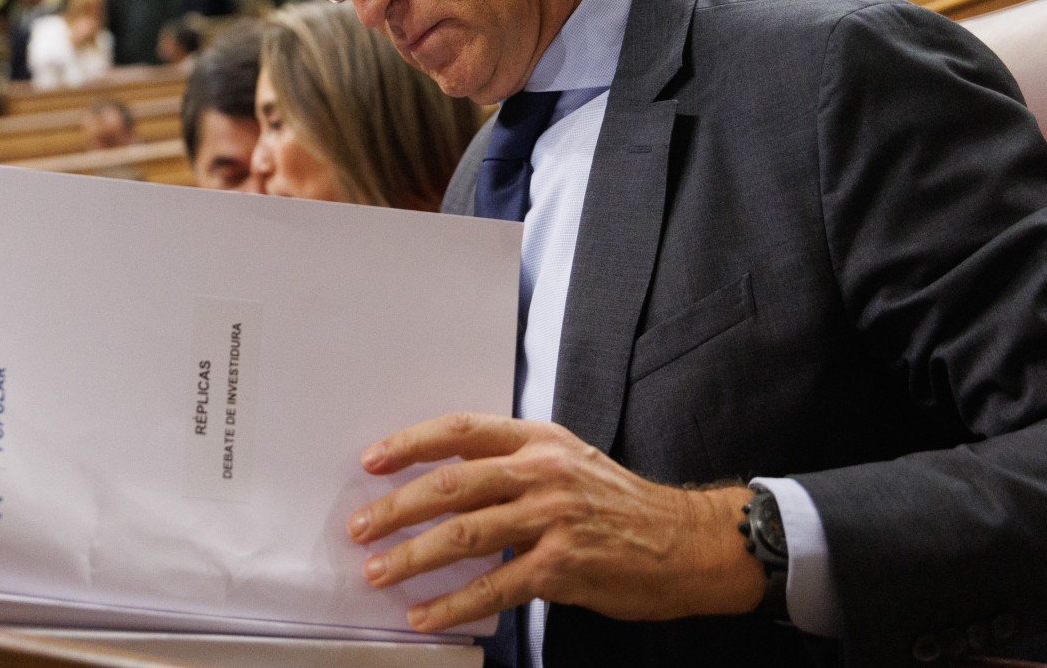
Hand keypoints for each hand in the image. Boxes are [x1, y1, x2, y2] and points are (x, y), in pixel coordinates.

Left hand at [349, 412, 765, 631]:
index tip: (371, 461)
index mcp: (538, 440)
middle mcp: (542, 473)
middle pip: (451, 484)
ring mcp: (552, 520)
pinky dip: (452, 604)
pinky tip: (424, 615)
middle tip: (360, 527)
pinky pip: (493, 587)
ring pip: (464, 535)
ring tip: (378, 571)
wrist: (687, 542)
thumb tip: (448, 479)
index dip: (410, 444)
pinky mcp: (562, 568)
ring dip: (412, 556)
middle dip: (396, 507)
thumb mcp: (569, 460)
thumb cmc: (621, 503)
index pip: (460, 431)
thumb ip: (514, 463)